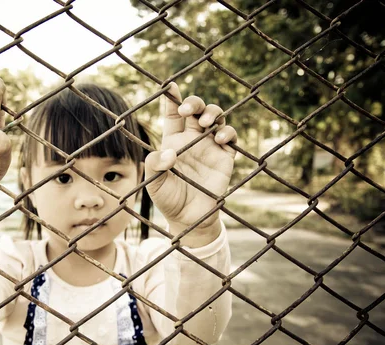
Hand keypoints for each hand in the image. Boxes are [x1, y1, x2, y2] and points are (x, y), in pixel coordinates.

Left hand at [145, 83, 236, 243]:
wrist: (188, 218)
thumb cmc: (168, 198)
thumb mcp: (154, 183)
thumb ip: (154, 166)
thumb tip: (168, 154)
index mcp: (173, 140)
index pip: (173, 114)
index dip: (172, 98)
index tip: (170, 86)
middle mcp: (192, 138)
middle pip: (196, 109)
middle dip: (194, 103)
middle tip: (189, 110)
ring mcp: (210, 146)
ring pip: (216, 117)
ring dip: (212, 113)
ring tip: (205, 124)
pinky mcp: (225, 156)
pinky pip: (231, 137)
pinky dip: (228, 132)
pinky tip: (220, 139)